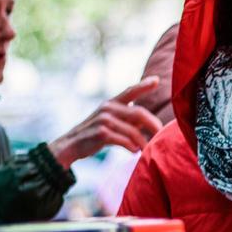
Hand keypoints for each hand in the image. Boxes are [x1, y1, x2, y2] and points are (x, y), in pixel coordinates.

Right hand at [48, 76, 163, 169]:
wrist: (70, 145)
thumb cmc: (96, 133)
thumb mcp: (112, 122)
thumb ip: (129, 119)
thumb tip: (151, 123)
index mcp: (112, 103)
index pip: (130, 91)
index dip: (144, 85)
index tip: (157, 80)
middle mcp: (108, 108)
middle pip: (139, 113)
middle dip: (153, 125)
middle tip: (162, 134)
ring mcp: (103, 120)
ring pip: (133, 130)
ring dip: (143, 142)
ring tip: (146, 149)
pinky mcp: (101, 133)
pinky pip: (123, 140)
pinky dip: (132, 147)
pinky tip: (134, 152)